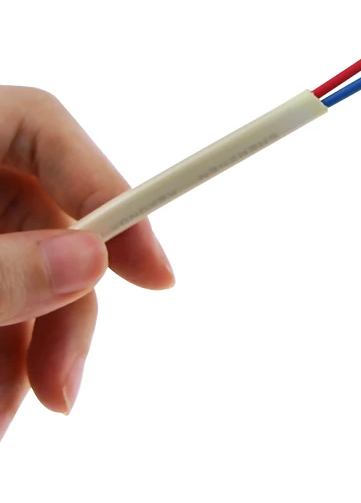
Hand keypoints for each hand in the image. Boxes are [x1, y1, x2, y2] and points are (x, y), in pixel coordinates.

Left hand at [0, 86, 173, 439]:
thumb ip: (0, 266)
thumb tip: (93, 261)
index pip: (46, 128)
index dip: (113, 190)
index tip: (157, 274)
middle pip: (44, 228)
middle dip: (66, 314)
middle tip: (66, 393)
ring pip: (22, 278)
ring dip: (30, 353)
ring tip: (11, 418)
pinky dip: (2, 353)